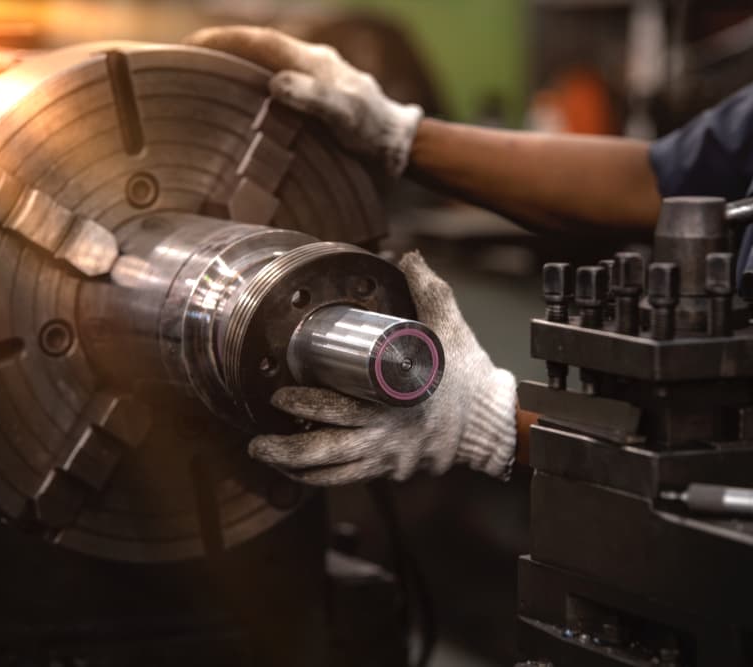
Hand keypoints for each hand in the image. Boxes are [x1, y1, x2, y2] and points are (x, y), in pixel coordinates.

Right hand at [184, 26, 422, 176]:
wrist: (403, 149)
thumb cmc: (376, 133)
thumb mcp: (346, 116)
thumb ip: (314, 98)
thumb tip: (276, 83)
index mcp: (313, 61)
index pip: (258, 41)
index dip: (222, 41)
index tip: (189, 47)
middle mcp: (310, 66)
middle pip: (257, 50)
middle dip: (221, 52)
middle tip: (186, 66)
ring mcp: (314, 83)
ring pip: (266, 67)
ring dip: (235, 72)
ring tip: (202, 87)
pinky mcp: (317, 102)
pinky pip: (277, 88)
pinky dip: (253, 93)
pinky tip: (241, 112)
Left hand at [248, 251, 516, 485]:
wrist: (495, 422)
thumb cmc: (470, 377)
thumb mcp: (452, 327)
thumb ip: (428, 290)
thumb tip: (408, 256)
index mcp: (396, 401)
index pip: (344, 408)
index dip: (308, 406)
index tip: (280, 395)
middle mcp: (388, 437)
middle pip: (329, 450)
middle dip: (288, 448)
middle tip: (258, 441)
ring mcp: (389, 459)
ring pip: (334, 472)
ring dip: (296, 468)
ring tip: (267, 456)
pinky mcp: (393, 471)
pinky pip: (349, 480)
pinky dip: (320, 477)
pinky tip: (299, 470)